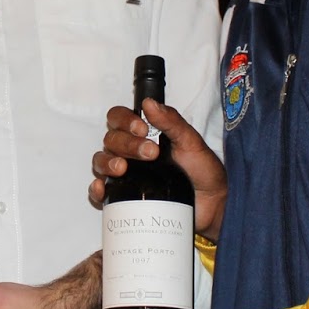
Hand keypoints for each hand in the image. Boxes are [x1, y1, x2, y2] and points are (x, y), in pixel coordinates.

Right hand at [89, 99, 227, 236]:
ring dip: (107, 162)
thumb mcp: (191, 142)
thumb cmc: (203, 171)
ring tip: (123, 169)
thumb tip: (149, 104)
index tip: (142, 129)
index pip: (119, 118)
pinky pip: (100, 190)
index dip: (125, 121)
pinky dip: (96, 189)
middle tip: (150, 154)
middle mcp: (130, 151)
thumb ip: (172, 122)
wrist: (211, 204)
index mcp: (144, 134)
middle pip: (111, 139)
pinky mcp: (124, 196)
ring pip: (101, 161)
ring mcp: (126, 174)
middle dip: (126, 144)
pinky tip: (102, 188)